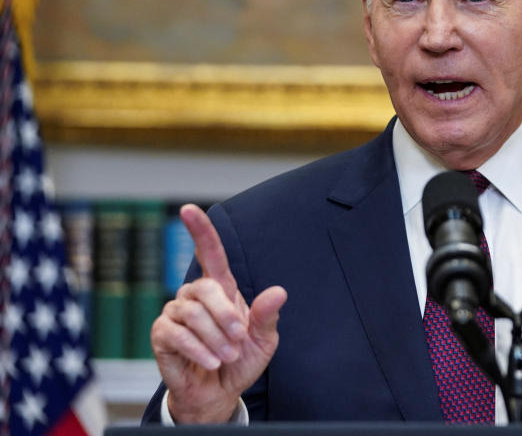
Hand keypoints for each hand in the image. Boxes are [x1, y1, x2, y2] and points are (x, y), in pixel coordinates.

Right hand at [151, 204, 287, 422]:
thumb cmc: (240, 359)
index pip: (209, 253)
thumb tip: (279, 291)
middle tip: (239, 337)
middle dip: (226, 314)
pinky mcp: (161, 335)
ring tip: (227, 355)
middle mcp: (194, 296)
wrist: (220, 392)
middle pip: (205, 288)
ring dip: (215, 337)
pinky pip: (177, 335)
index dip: (200, 230)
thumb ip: (267, 316)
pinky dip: (198, 350)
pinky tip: (212, 361)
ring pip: (192, 314)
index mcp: (221, 289)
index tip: (188, 209)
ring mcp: (175, 314)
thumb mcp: (263, 339)